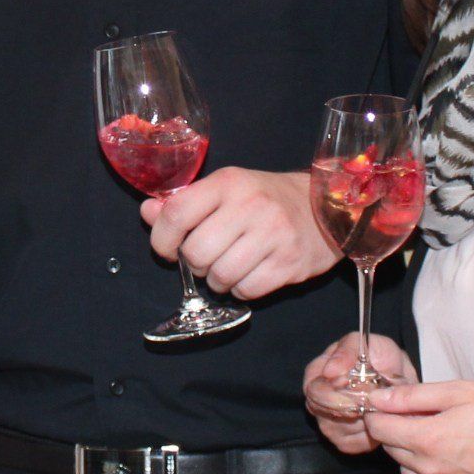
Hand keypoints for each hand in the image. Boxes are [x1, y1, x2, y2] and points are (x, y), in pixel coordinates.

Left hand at [140, 168, 337, 300]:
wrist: (325, 205)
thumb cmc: (266, 198)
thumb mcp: (226, 189)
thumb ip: (185, 202)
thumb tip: (148, 213)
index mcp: (229, 183)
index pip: (177, 213)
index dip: (161, 238)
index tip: (166, 248)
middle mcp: (251, 206)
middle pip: (196, 252)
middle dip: (194, 263)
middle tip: (207, 257)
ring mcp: (274, 235)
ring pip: (220, 277)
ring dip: (217, 280)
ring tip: (228, 266)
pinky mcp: (289, 263)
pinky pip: (247, 291)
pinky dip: (241, 289)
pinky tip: (250, 274)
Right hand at [302, 332, 418, 452]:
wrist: (402, 379)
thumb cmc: (384, 359)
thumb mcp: (372, 344)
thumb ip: (349, 351)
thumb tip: (330, 371)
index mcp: (317, 372)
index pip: (313, 390)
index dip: (334, 395)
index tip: (360, 394)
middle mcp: (317, 399)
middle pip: (321, 412)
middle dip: (351, 408)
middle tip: (373, 402)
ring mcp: (327, 422)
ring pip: (337, 430)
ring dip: (362, 420)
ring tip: (379, 406)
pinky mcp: (343, 440)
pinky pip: (351, 443)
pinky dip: (368, 435)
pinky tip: (378, 419)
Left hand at [360, 380, 473, 473]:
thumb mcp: (459, 392)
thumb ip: (413, 397)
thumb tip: (377, 398)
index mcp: (429, 440)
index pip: (379, 429)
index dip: (380, 413)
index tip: (390, 406)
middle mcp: (433, 472)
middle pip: (393, 451)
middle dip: (399, 432)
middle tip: (425, 417)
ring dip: (415, 456)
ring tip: (445, 438)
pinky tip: (456, 461)